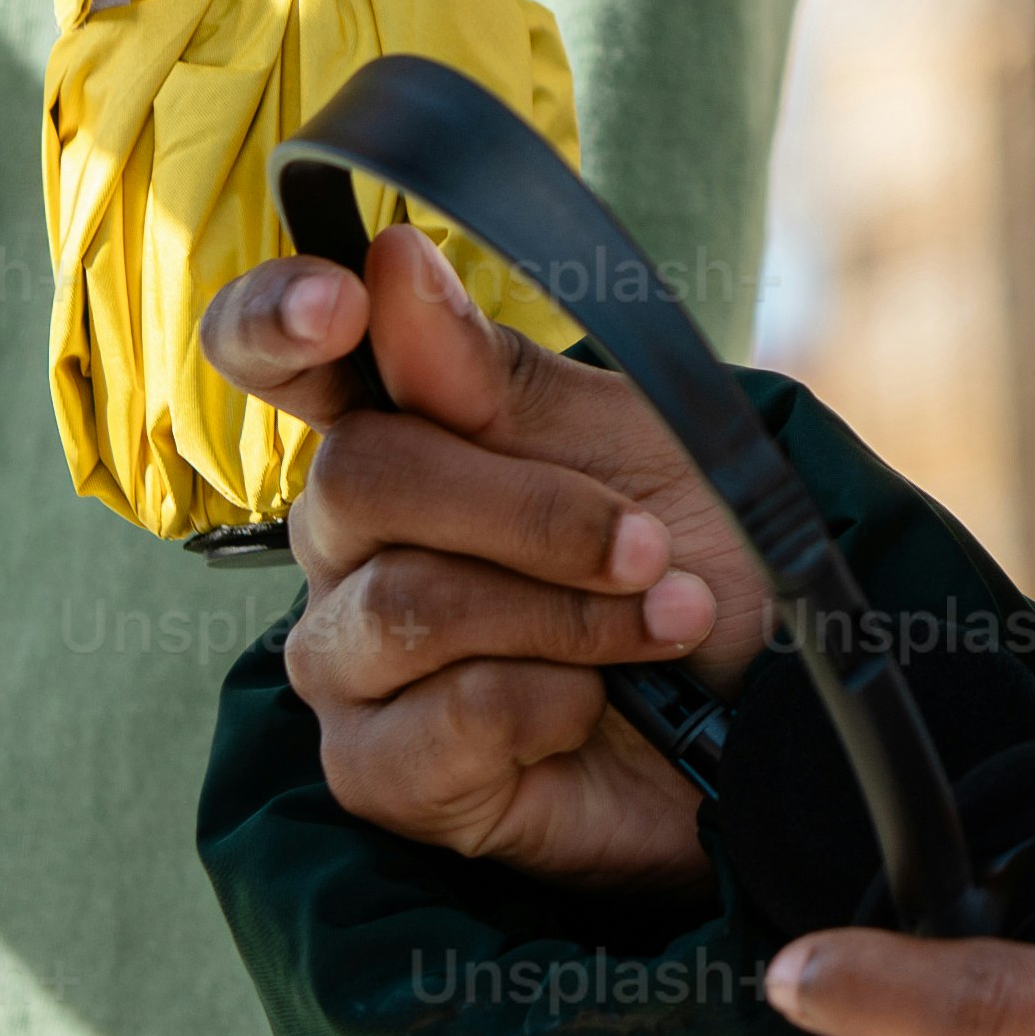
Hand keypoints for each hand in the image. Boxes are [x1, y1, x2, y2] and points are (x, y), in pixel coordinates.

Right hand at [222, 222, 770, 894]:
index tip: (340, 304)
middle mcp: (342, 546)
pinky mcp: (381, 773)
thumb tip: (391, 262)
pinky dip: (552, 701)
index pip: (270, 355)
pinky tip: (593, 707)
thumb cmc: (687, 564)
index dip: (272, 318)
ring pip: (405, 604)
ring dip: (568, 612)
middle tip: (649, 545)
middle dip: (533, 510)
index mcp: (390, 436)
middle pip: (360, 479)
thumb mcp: (627, 447)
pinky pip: (443, 718)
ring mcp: (348, 663)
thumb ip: (496, 377)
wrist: (764, 715)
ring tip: (666, 621)